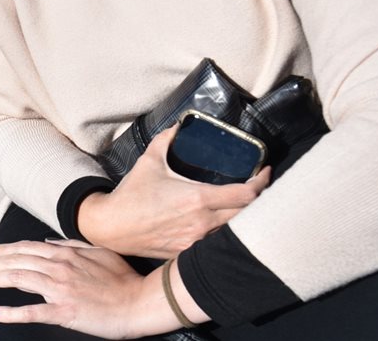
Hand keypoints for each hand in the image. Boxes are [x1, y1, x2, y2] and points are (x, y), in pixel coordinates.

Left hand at [0, 239, 169, 338]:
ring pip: (19, 279)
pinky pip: (32, 311)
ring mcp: (60, 288)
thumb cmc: (123, 278)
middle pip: (18, 261)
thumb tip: (48, 242)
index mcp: (66, 253)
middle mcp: (59, 267)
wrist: (139, 301)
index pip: (28, 248)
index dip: (7, 250)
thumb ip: (71, 244)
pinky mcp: (64, 311)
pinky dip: (11, 312)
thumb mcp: (98, 251)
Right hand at [80, 125, 269, 257]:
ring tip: (242, 203)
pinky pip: (216, 244)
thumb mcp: (149, 161)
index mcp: (198, 199)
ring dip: (242, 218)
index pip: (246, 195)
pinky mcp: (188, 253)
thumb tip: (178, 124)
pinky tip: (222, 222)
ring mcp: (197, 242)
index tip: (265, 171)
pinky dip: (224, 232)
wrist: (111, 226)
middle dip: (258, 200)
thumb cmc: (131, 194)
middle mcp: (203, 223)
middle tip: (257, 186)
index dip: (262, 183)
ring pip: (234, 231)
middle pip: (248, 215)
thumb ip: (167, 139)